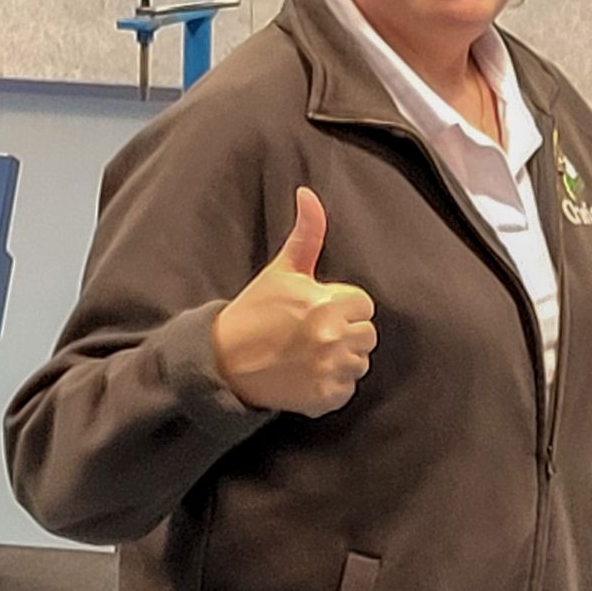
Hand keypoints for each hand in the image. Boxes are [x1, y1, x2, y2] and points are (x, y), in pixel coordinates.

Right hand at [211, 188, 377, 416]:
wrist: (224, 362)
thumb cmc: (255, 312)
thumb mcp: (281, 270)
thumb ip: (306, 233)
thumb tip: (308, 193)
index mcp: (325, 302)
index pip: (364, 305)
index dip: (342, 307)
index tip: (315, 312)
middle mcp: (331, 336)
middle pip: (367, 335)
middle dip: (344, 334)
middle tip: (310, 335)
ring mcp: (328, 369)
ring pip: (360, 363)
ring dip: (340, 361)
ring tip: (306, 356)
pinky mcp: (324, 398)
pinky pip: (347, 391)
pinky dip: (330, 388)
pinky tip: (305, 377)